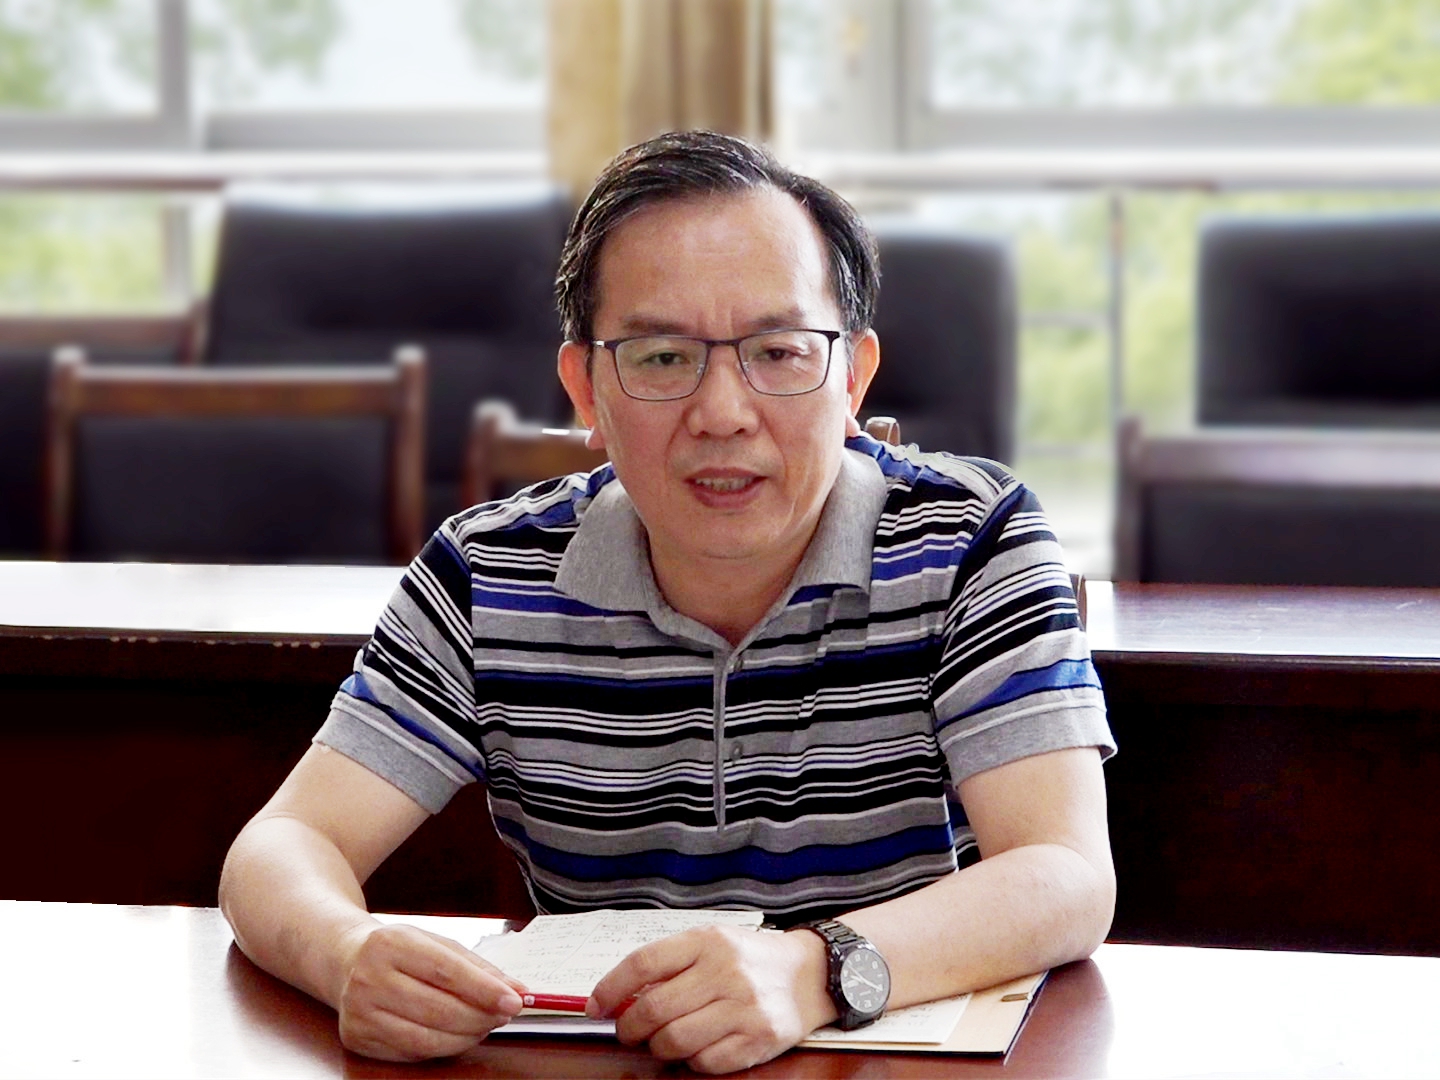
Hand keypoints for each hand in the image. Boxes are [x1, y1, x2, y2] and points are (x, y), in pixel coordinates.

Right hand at [335, 923, 524, 1060]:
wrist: (346, 961)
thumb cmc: (400, 951)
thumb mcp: (436, 944)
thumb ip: (477, 967)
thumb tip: (517, 990)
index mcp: (391, 943)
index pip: (447, 971)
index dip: (485, 990)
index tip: (514, 1001)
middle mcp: (369, 978)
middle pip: (439, 1010)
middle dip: (481, 1017)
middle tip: (504, 1015)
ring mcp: (359, 1012)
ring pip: (427, 1038)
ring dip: (466, 1037)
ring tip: (484, 1025)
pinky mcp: (357, 1039)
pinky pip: (412, 1053)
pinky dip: (442, 1047)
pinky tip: (456, 1035)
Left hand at [587, 925, 835, 1073]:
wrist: (809, 974)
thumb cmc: (749, 959)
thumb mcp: (711, 942)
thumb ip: (670, 963)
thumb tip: (620, 997)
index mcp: (707, 940)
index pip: (643, 964)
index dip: (611, 988)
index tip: (596, 1007)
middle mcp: (725, 971)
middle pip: (653, 1009)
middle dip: (629, 1028)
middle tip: (628, 1032)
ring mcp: (743, 1007)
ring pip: (674, 1041)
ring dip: (659, 1048)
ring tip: (664, 1040)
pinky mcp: (759, 1038)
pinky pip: (705, 1063)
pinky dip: (693, 1060)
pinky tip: (698, 1047)